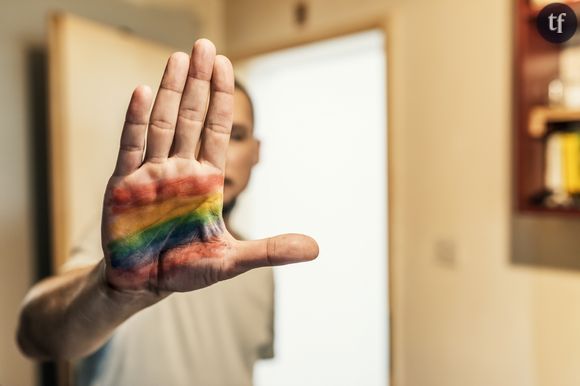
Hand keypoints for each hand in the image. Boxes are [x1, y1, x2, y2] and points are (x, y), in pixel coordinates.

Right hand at [101, 39, 317, 292]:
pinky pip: (131, 146)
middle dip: (198, 82)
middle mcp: (180, 170)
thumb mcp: (232, 261)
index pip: (216, 130)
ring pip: (161, 123)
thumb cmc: (187, 269)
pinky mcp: (123, 184)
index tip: (225, 65)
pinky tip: (142, 92)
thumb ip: (270, 251)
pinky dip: (136, 120)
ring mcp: (151, 173)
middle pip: (190, 117)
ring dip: (169, 91)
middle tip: (204, 45)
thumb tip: (316, 249)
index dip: (221, 98)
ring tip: (178, 58)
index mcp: (206, 181)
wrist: (144, 284)